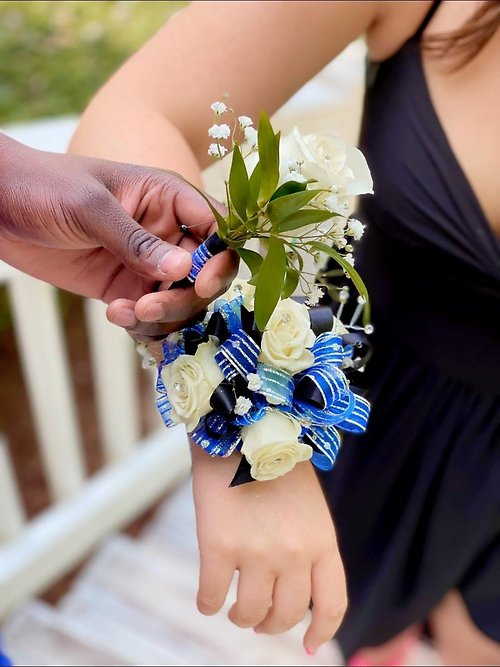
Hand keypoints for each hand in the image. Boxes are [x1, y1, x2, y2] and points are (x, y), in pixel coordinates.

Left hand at [0, 134, 236, 336]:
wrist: (0, 206)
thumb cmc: (46, 187)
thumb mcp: (91, 209)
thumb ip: (137, 241)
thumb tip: (183, 271)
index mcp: (168, 199)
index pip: (216, 229)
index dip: (220, 258)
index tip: (200, 284)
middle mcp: (167, 234)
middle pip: (205, 274)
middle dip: (185, 297)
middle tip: (150, 306)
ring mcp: (148, 265)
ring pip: (181, 301)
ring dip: (163, 316)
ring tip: (127, 312)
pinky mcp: (127, 289)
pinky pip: (151, 316)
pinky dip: (141, 325)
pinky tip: (114, 314)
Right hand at [191, 447, 346, 654]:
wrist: (240, 427)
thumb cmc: (275, 463)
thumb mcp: (309, 504)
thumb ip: (308, 543)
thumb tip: (295, 587)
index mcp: (322, 540)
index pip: (332, 603)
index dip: (322, 631)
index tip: (309, 645)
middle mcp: (294, 552)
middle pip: (286, 615)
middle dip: (271, 625)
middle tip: (257, 620)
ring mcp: (257, 552)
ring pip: (249, 613)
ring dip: (240, 617)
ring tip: (234, 610)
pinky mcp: (219, 547)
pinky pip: (212, 597)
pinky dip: (208, 604)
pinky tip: (207, 599)